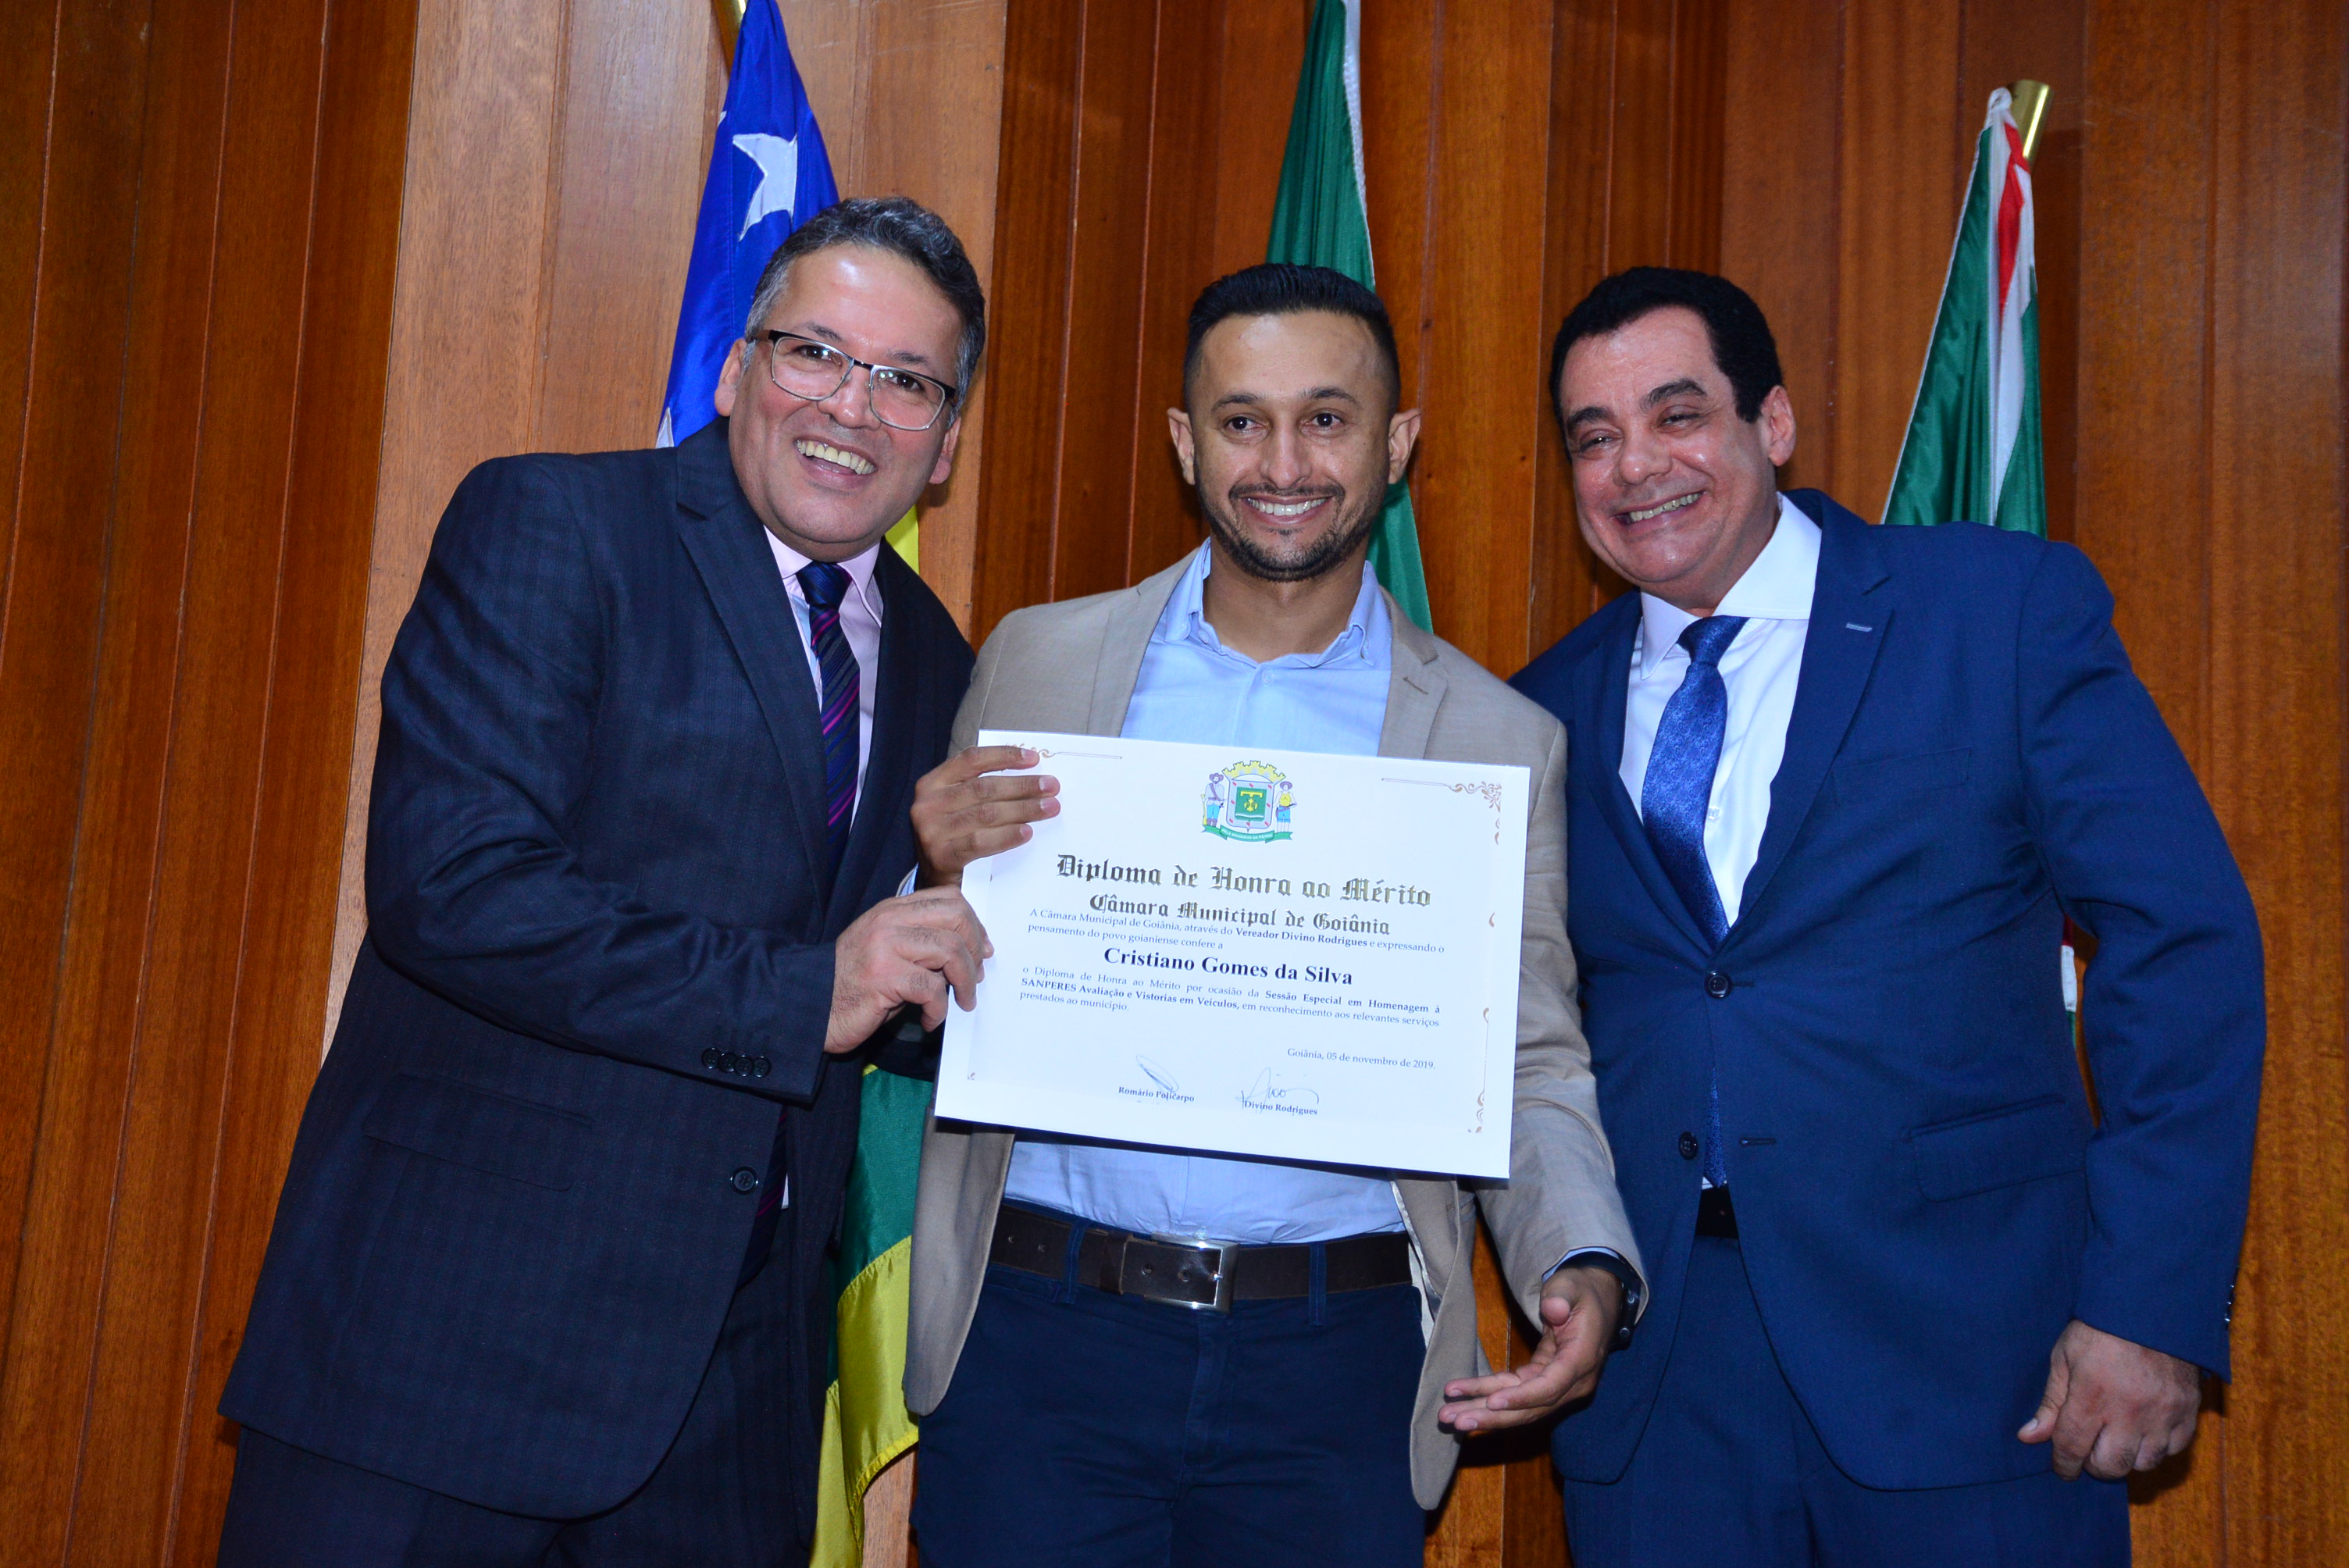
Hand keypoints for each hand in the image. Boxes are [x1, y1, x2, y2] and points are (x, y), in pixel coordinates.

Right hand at [826, 886, 990, 1052]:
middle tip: (976, 978)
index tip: (982, 950)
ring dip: (965, 983)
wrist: (809, 1006)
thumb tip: (971, 950)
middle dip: (975, 950)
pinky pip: (931, 989)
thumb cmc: (852, 984)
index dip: (974, 924)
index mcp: (892, 910)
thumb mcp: (887, 951)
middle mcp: (889, 921)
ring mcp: (885, 947)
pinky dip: (938, 1010)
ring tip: (962, 1002)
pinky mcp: (883, 977)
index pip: (948, 898)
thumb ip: (920, 941)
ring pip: (950, 951)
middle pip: (956, 917)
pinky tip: (928, 1019)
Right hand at [910, 746, 1059, 885]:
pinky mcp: (942, 856)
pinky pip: (981, 842)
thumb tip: (1031, 779)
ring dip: (1023, 809)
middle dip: (1022, 785)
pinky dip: (1007, 836)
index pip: (971, 760)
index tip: (1033, 758)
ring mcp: (932, 831)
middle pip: (983, 788)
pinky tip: (1027, 832)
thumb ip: (981, 790)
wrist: (934, 880)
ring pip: (986, 814)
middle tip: (1051, 786)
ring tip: (1049, 808)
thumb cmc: (953, 837)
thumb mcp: (958, 806)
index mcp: (933, 783)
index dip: (1004, 756)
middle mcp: (928, 804)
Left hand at [1437, 1264, 1623, 1433]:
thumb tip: (1553, 1309)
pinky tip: (1462, 1399)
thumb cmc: (1580, 1291)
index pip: (1551, 1387)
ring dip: (1484, 1412)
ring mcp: (1559, 1387)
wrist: (1595, 1299)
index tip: (1492, 1401)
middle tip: (1455, 1420)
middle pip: (1531, 1408)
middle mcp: (1573, 1383)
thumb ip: (1562, 1296)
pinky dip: (1488, 1396)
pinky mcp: (1543, 1383)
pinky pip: (1515, 1394)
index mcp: (1582, 1360)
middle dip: (1492, 1416)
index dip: (1521, 1397)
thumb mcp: (1572, 1285)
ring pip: (1520, 1407)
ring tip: (1448, 1417)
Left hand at [2017, 1319, 2201, 1478]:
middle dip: (2094, 1466)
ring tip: (2116, 1442)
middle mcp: (2129, 1411)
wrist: (2149, 1305)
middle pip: (2111, 1465)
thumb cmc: (2098, 1328)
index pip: (2073, 1448)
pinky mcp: (2188, 1410)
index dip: (2064, 1465)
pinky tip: (2144, 1433)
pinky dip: (2157, 1448)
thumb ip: (2051, 1402)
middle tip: (2088, 1452)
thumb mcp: (2064, 1357)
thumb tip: (2029, 1437)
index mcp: (2092, 1395)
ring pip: (2145, 1463)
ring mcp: (2163, 1413)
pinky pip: (2174, 1448)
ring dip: (2127, 1459)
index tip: (2062, 1469)